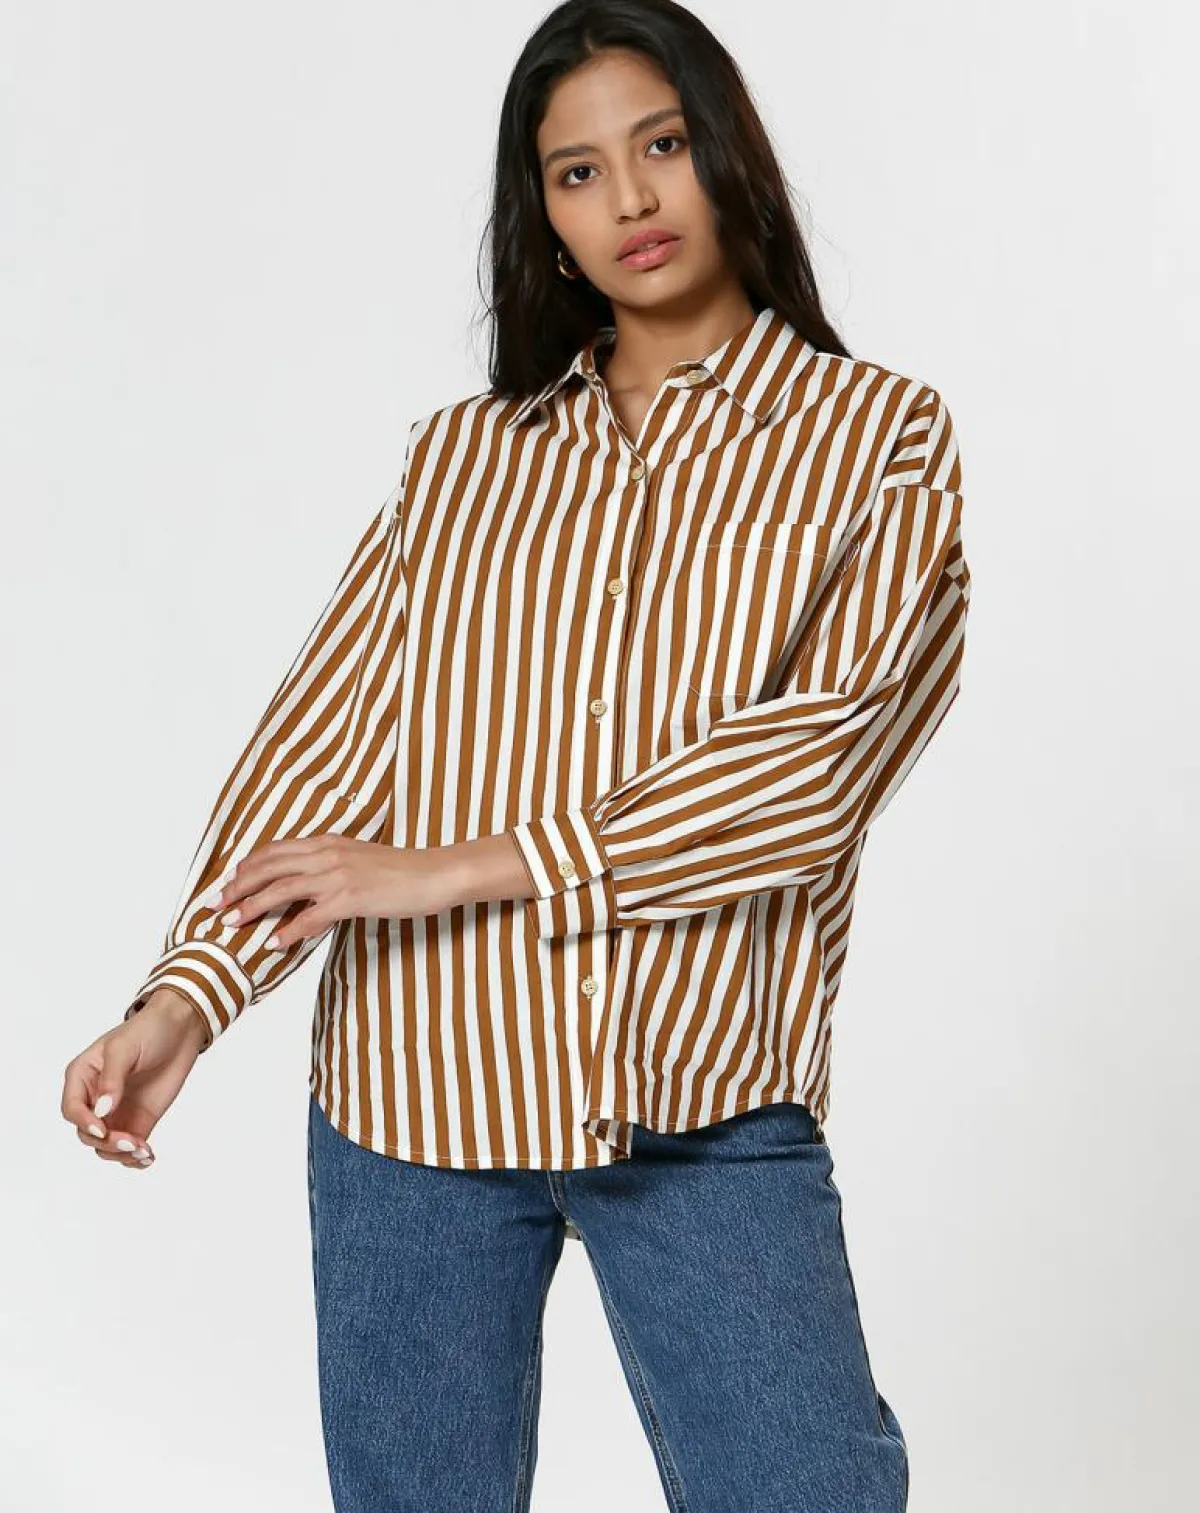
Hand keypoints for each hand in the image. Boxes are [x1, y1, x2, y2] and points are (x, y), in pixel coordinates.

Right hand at [61, 989, 208, 1170]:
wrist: (180, 1030)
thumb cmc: (147, 1030)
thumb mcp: (125, 1048)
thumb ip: (112, 1079)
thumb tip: (102, 1110)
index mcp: (83, 1077)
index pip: (72, 1108)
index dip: (84, 1122)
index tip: (103, 1130)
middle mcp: (95, 1099)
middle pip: (88, 1133)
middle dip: (107, 1142)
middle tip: (132, 1142)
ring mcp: (116, 1112)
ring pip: (106, 1146)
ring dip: (121, 1154)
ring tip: (144, 1151)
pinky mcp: (138, 1121)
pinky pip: (129, 1147)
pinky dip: (136, 1158)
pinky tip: (148, 1157)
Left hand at [206, 835, 469, 950]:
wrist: (435, 873)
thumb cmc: (402, 870)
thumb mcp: (359, 859)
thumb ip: (330, 865)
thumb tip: (307, 885)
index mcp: (328, 842)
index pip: (275, 850)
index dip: (246, 866)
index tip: (227, 883)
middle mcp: (328, 854)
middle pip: (269, 867)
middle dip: (238, 887)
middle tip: (216, 906)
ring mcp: (339, 875)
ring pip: (282, 889)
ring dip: (252, 908)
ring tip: (233, 924)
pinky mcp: (351, 898)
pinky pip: (310, 917)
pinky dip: (288, 931)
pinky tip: (273, 944)